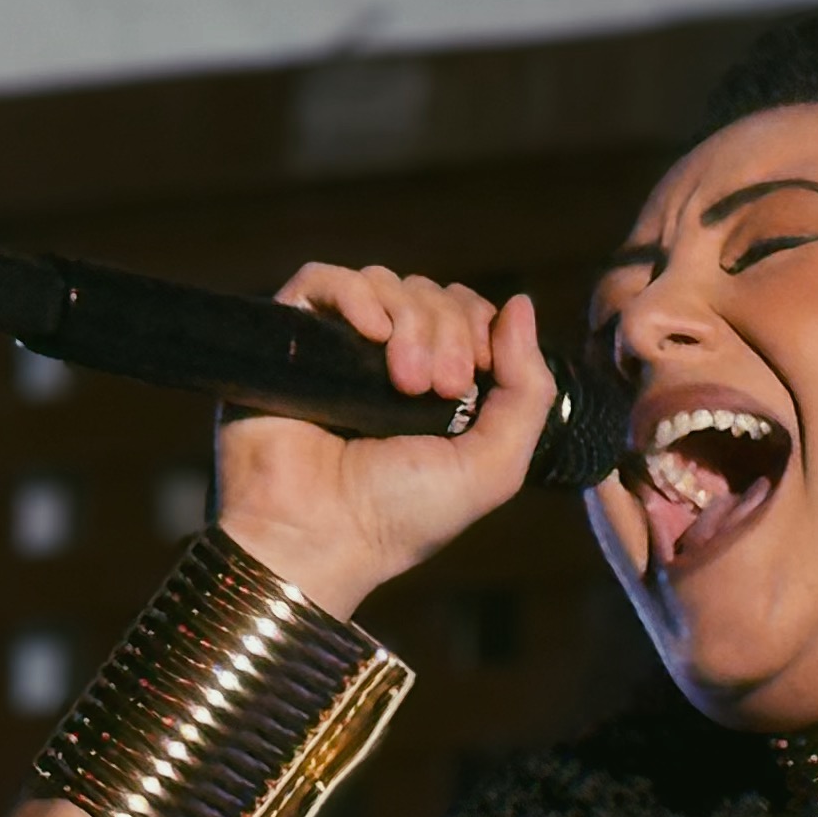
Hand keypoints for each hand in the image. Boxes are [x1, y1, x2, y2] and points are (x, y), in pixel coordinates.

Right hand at [213, 265, 557, 617]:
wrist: (316, 537)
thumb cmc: (402, 516)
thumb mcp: (492, 466)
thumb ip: (526, 390)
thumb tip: (521, 302)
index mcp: (435, 387)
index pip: (467, 311)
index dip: (480, 326)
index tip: (478, 373)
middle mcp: (386, 360)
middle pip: (430, 293)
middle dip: (448, 329)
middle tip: (439, 388)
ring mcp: (337, 348)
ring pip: (384, 282)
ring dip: (409, 319)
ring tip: (403, 382)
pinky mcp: (291, 339)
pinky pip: (323, 279)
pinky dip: (354, 292)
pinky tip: (370, 332)